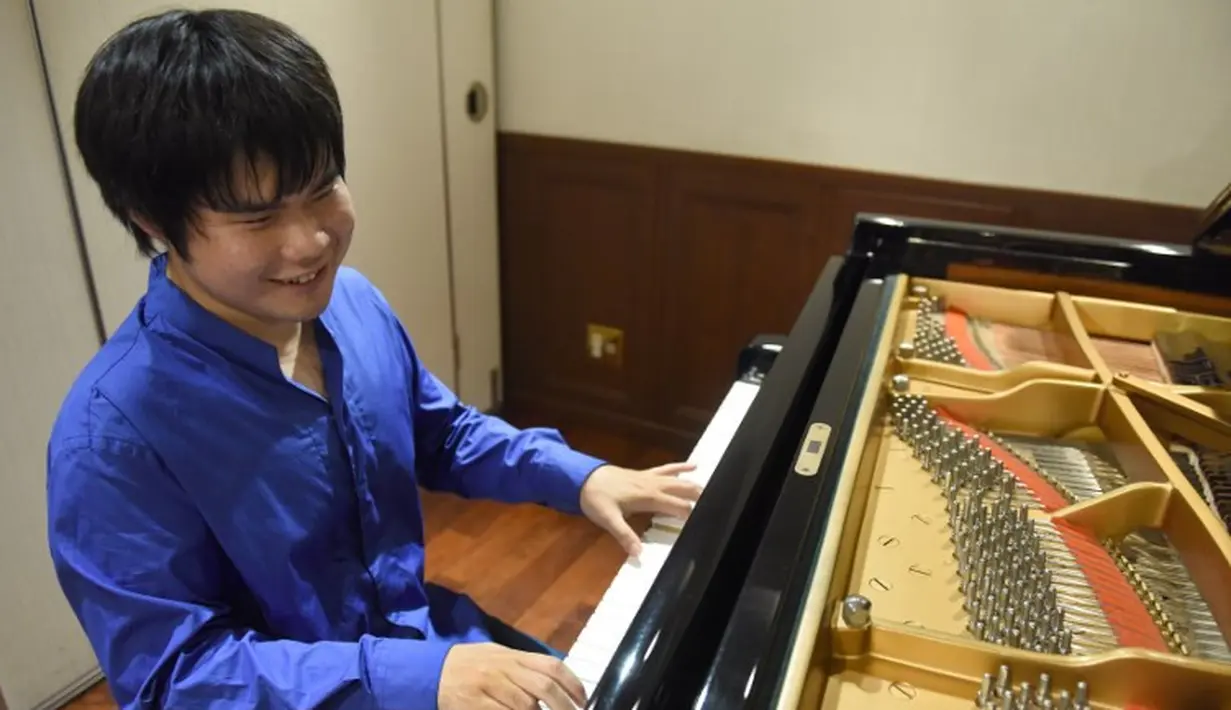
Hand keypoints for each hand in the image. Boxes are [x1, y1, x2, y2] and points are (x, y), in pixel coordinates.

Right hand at [438, 642, 586, 709]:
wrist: (430, 672)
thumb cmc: (469, 665)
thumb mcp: (497, 656)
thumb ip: (524, 666)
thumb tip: (555, 679)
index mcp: (512, 655)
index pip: (551, 665)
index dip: (572, 684)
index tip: (583, 701)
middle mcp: (503, 667)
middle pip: (543, 686)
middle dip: (563, 706)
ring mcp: (488, 686)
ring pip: (525, 704)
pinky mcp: (474, 704)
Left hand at [579, 462, 700, 556]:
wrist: (582, 478)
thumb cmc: (596, 499)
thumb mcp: (608, 520)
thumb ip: (625, 535)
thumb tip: (639, 553)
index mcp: (649, 498)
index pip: (678, 506)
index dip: (692, 514)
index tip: (707, 522)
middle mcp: (653, 485)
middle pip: (683, 489)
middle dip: (699, 496)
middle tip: (717, 506)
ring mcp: (650, 477)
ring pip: (678, 479)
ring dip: (694, 483)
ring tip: (712, 490)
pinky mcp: (645, 474)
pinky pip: (666, 469)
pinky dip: (680, 467)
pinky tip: (692, 465)